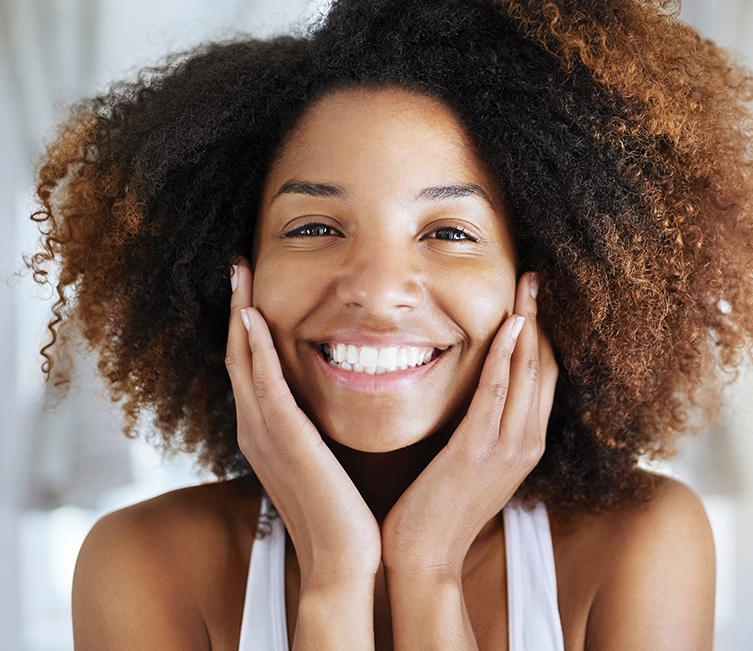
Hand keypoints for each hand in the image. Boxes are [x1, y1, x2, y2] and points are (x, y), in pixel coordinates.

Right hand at [225, 257, 380, 589]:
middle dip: (235, 309)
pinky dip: (255, 350)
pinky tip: (252, 318)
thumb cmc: (338, 509)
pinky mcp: (285, 440)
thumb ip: (310, 429)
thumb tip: (320, 405)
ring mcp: (265, 434)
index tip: (250, 289)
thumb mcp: (319, 459)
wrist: (343, 557)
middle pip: (237, 355)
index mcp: (264, 432)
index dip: (244, 326)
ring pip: (243, 362)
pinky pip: (265, 386)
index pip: (248, 367)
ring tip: (240, 276)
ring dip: (239, 316)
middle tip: (237, 268)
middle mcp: (255, 428)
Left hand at [381, 272, 557, 578]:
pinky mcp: (478, 450)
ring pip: (528, 372)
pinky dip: (506, 355)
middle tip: (535, 279)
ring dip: (529, 325)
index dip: (542, 336)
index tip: (533, 300)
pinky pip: (498, 392)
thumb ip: (483, 430)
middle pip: (545, 367)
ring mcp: (507, 447)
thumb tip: (476, 397)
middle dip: (542, 320)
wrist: (426, 557)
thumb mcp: (472, 464)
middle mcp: (526, 443)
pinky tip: (509, 325)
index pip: (543, 378)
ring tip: (528, 286)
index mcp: (525, 444)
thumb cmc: (440, 509)